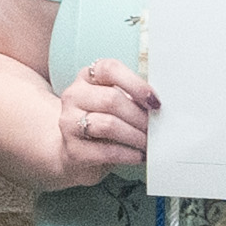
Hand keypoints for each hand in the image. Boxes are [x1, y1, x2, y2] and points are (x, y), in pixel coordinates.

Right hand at [45, 56, 154, 186]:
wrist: (74, 150)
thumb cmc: (101, 121)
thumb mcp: (112, 102)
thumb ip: (131, 98)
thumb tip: (157, 107)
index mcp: (87, 77)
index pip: (110, 69)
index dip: (136, 84)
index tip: (154, 101)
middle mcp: (74, 96)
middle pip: (111, 99)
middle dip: (139, 116)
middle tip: (155, 128)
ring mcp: (68, 123)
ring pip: (108, 125)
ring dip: (135, 136)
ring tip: (147, 143)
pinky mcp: (72, 150)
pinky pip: (106, 151)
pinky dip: (128, 154)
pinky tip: (138, 155)